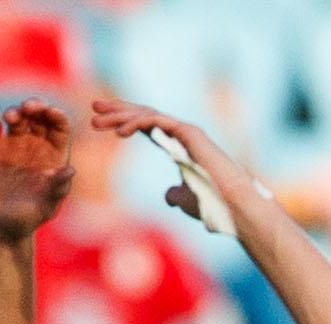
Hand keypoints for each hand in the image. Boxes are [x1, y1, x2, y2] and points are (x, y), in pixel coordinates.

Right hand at [0, 101, 73, 244]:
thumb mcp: (45, 206)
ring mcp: (10, 146)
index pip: (59, 128)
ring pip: (14, 118)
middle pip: (37, 117)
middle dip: (35, 106)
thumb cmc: (27, 221)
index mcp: (52, 157)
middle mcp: (33, 148)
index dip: (56, 116)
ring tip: (12, 117)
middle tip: (30, 106)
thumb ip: (57, 189)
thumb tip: (71, 170)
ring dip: (14, 112)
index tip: (52, 111)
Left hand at [87, 98, 250, 228]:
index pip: (146, 126)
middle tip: (94, 109)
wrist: (235, 207)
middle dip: (118, 110)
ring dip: (120, 116)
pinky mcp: (190, 133)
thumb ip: (177, 196)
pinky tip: (120, 132)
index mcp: (179, 146)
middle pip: (143, 115)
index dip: (123, 121)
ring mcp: (186, 131)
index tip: (101, 121)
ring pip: (147, 115)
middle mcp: (182, 134)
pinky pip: (158, 122)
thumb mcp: (188, 201)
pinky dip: (137, 123)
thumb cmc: (215, 205)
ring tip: (98, 121)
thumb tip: (168, 196)